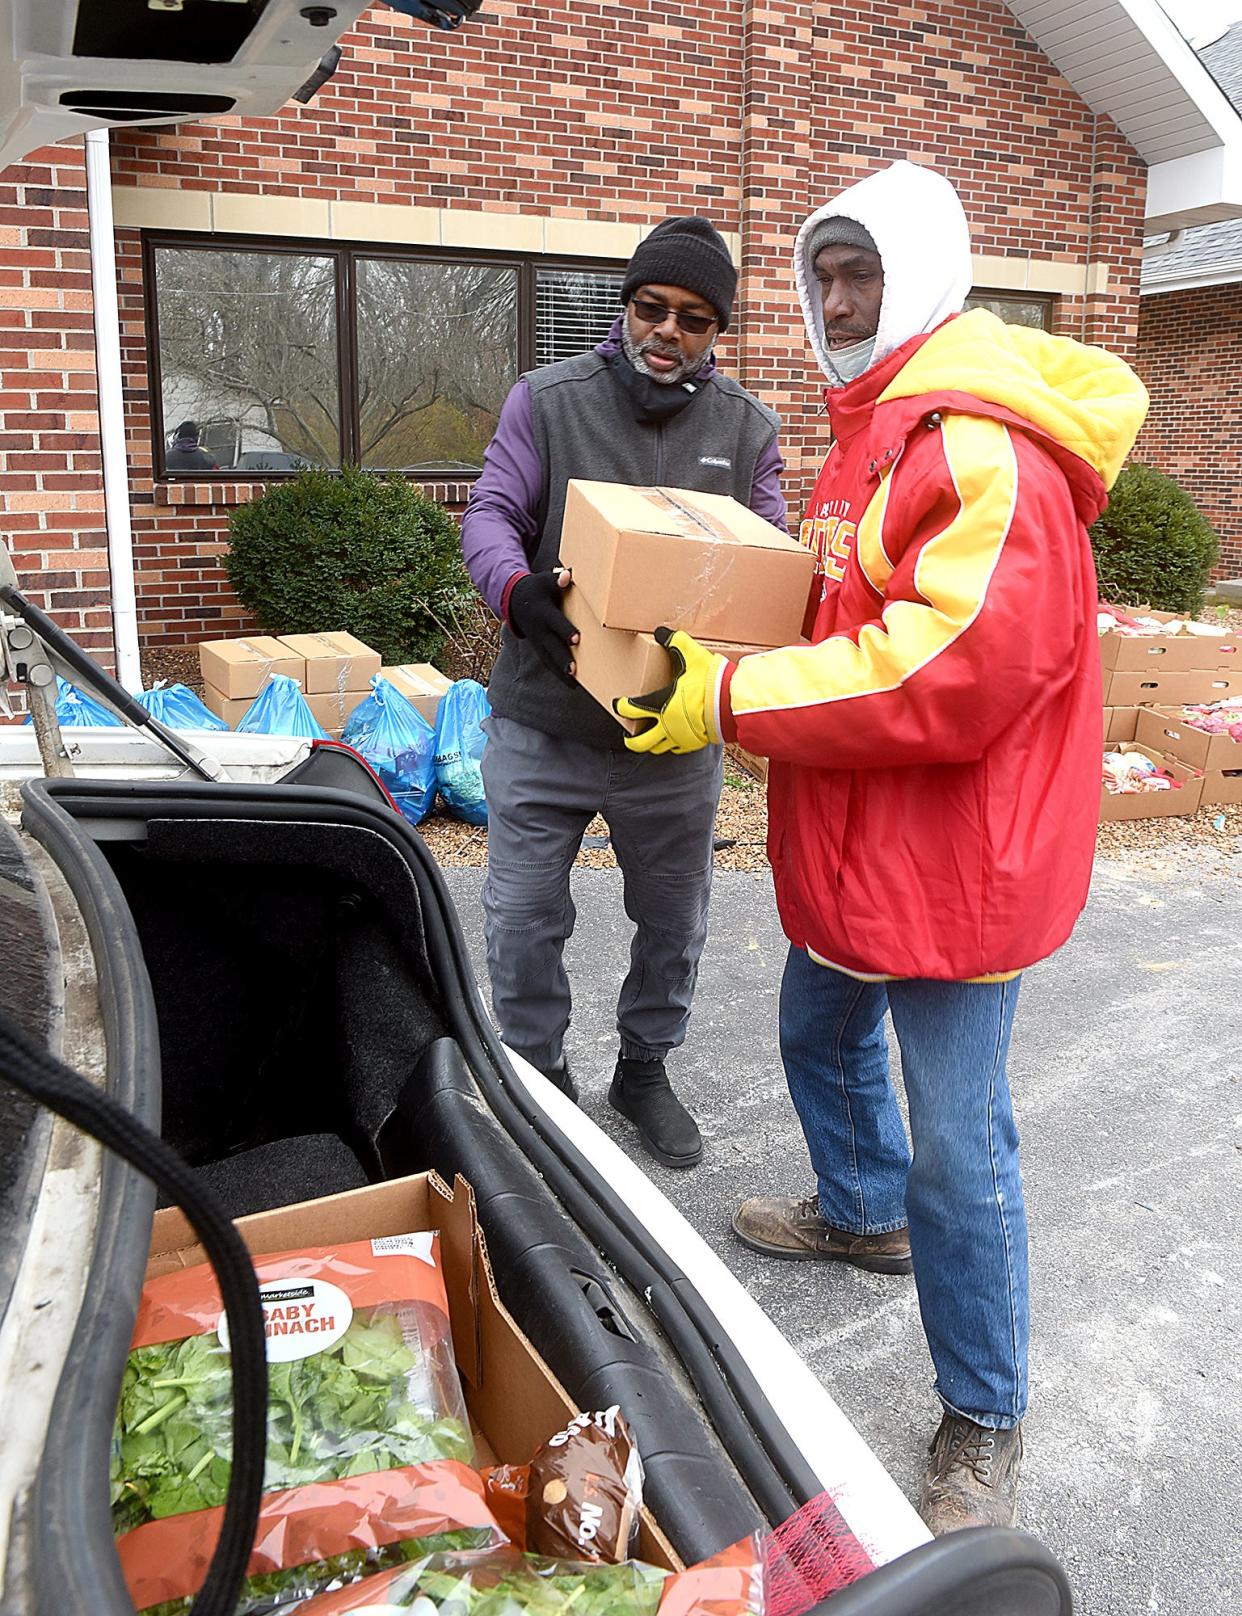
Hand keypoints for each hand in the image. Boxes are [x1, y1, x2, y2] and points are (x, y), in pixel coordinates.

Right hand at [507, 571, 577, 685]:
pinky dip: (558, 674)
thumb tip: (568, 576)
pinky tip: (572, 684)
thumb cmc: (536, 589)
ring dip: (560, 671)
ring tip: (574, 682)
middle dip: (562, 657)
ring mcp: (537, 640)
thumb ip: (556, 580)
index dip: (564, 630)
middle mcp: (539, 629)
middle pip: (551, 645)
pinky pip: (548, 662)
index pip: (555, 622)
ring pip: (549, 658)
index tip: (576, 638)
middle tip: (574, 669)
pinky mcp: (538, 647)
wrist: (514, 600)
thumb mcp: (543, 581)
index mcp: (543, 612)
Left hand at [614, 627, 729, 754]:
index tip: (617, 704)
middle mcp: (666, 725)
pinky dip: (670, 745)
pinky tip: (671, 738)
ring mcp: (680, 737)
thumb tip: (661, 632)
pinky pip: (676, 749)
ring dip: (649, 744)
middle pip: (639, 742)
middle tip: (627, 734)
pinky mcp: (693, 744)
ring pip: (657, 748)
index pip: (631, 709)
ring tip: (647, 738)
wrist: (732, 703)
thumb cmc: (711, 681)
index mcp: (661, 704)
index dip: (620, 706)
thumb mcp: (692, 655)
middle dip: (630, 739)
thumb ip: (675, 641)